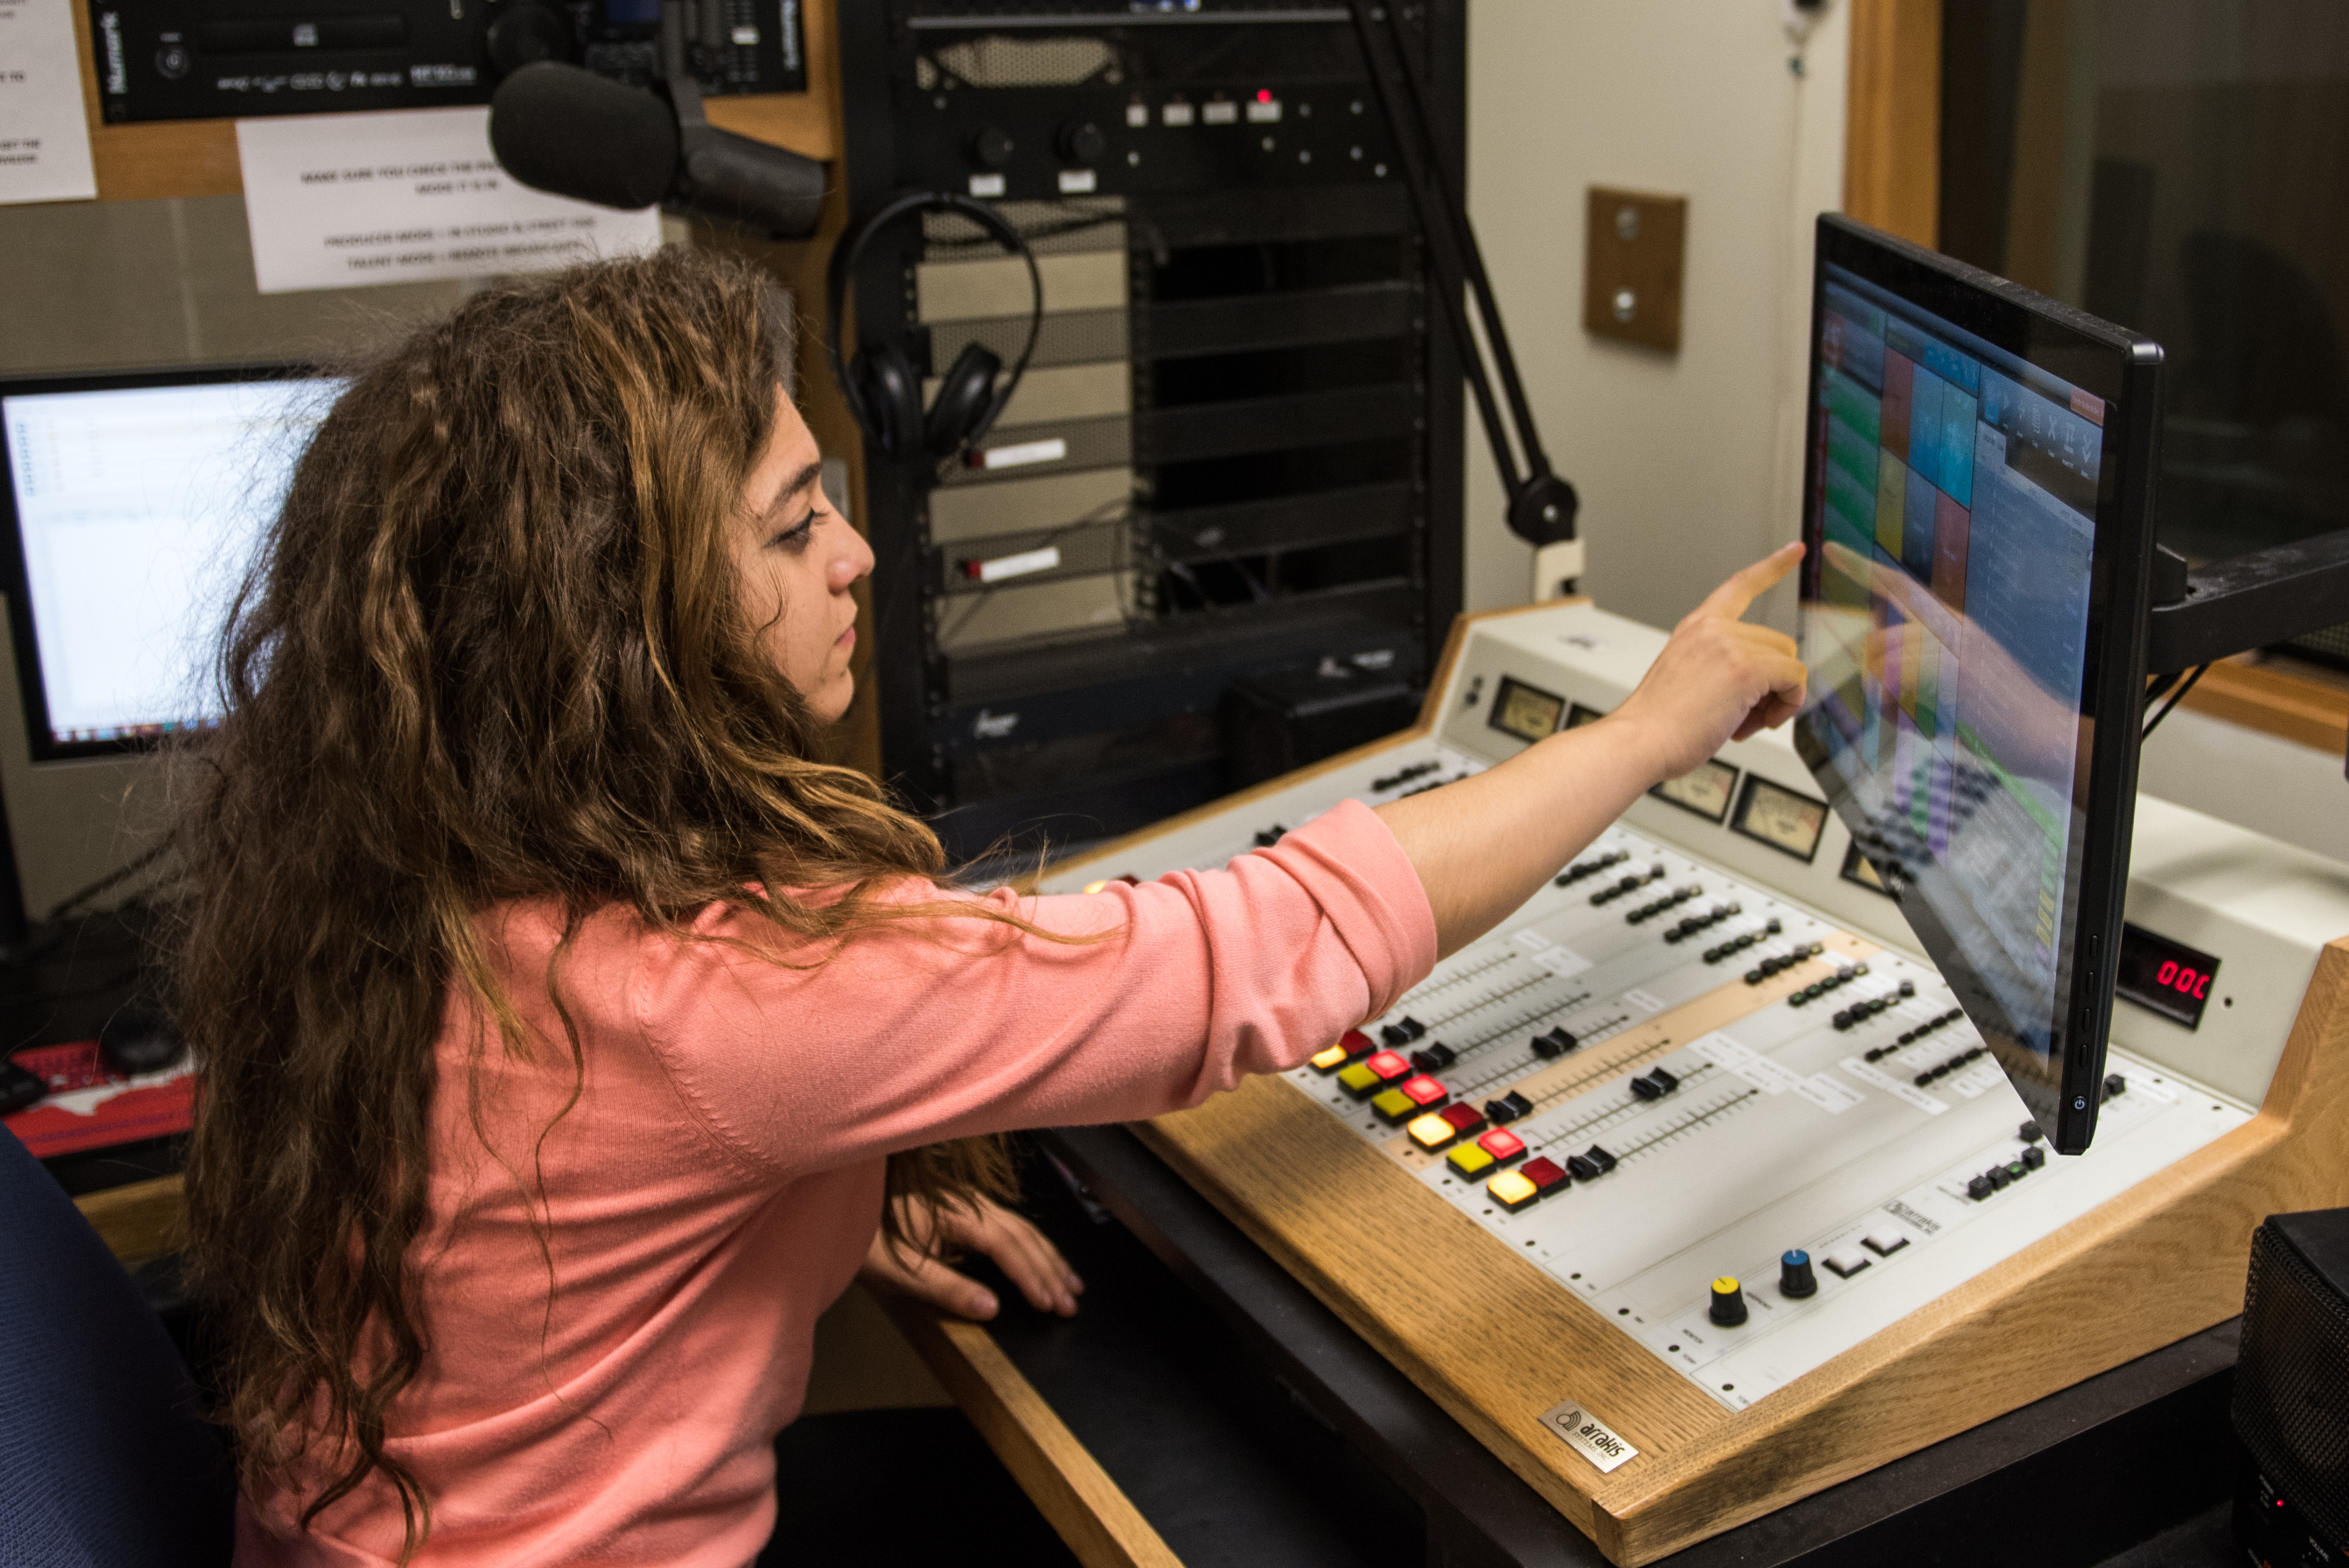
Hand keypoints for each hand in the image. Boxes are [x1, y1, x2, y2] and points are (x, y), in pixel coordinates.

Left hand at [857, 1194, 1083, 1320]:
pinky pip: (1009, 1225)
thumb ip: (946, 1288)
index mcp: (955, 1215)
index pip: (1006, 1246)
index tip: (1050, 1304)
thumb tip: (993, 1308)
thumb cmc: (865, 1239)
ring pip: (1020, 1228)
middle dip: (1049, 1271)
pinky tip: (1040, 1258)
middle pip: (1021, 1235)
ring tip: (1072, 1285)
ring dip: (1047, 1257)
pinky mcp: (962, 1206)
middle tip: (1071, 1304)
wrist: (839, 1203)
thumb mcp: (898, 1270)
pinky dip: (1031, 1246)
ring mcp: (966, 1201)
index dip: (1031, 1276)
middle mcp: (968, 1203)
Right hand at [1609, 543, 1809, 781]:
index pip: (1739, 586)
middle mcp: (1713, 629)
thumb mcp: (1685, 679)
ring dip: (1777, 698)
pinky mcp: (1746, 668)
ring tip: (1742, 721)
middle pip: (1778, 643)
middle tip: (1744, 713)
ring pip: (1789, 662)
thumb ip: (1720, 668)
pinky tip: (1757, 722)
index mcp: (1696, 629)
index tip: (1795, 550)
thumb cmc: (1656, 724)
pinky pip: (1795, 680)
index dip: (1771, 567)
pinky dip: (1788, 705)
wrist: (1638, 740)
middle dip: (1772, 682)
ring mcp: (1729, 645)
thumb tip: (1762, 690)